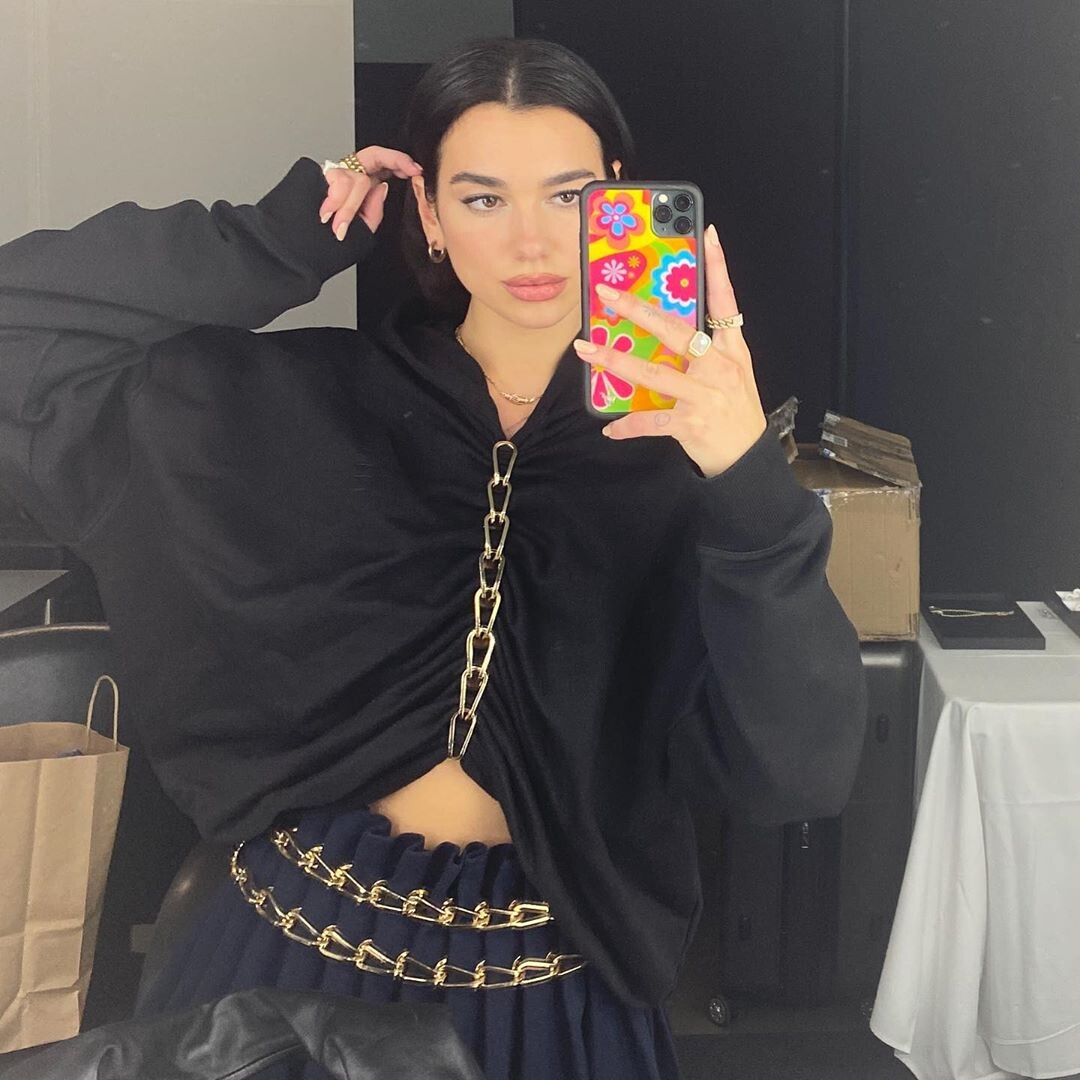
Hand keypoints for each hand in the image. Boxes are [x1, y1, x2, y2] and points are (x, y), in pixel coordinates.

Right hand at [320, 146, 423, 240]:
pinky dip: (334, 201)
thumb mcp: (363, 230)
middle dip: (394, 161)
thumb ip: (375, 209)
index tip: (416, 170)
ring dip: (350, 205)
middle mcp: (350, 175)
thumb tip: (382, 187)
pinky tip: (329, 214)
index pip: (383, 163)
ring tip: (341, 226)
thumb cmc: (332, 244)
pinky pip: (334, 183)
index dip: (399, 162)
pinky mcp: (317, 178)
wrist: (303, 252)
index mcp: (363, 185)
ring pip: (355, 177)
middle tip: (409, 171)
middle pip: (373, 154)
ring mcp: (334, 175)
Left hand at [572, 223, 767, 479]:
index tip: (708, 234)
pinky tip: (610, 427)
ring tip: (587, 350)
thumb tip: (667, 327)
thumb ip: (707, 348)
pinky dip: (628, 425)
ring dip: (616, 361)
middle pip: (676, 331)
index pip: (726, 300)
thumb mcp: (733, 373)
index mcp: (731, 350)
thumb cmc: (735, 413)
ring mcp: (705, 395)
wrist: (748, 460)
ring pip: (654, 372)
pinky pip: (650, 421)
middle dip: (638, 310)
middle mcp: (719, 367)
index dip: (718, 267)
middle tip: (608, 294)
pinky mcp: (691, 423)